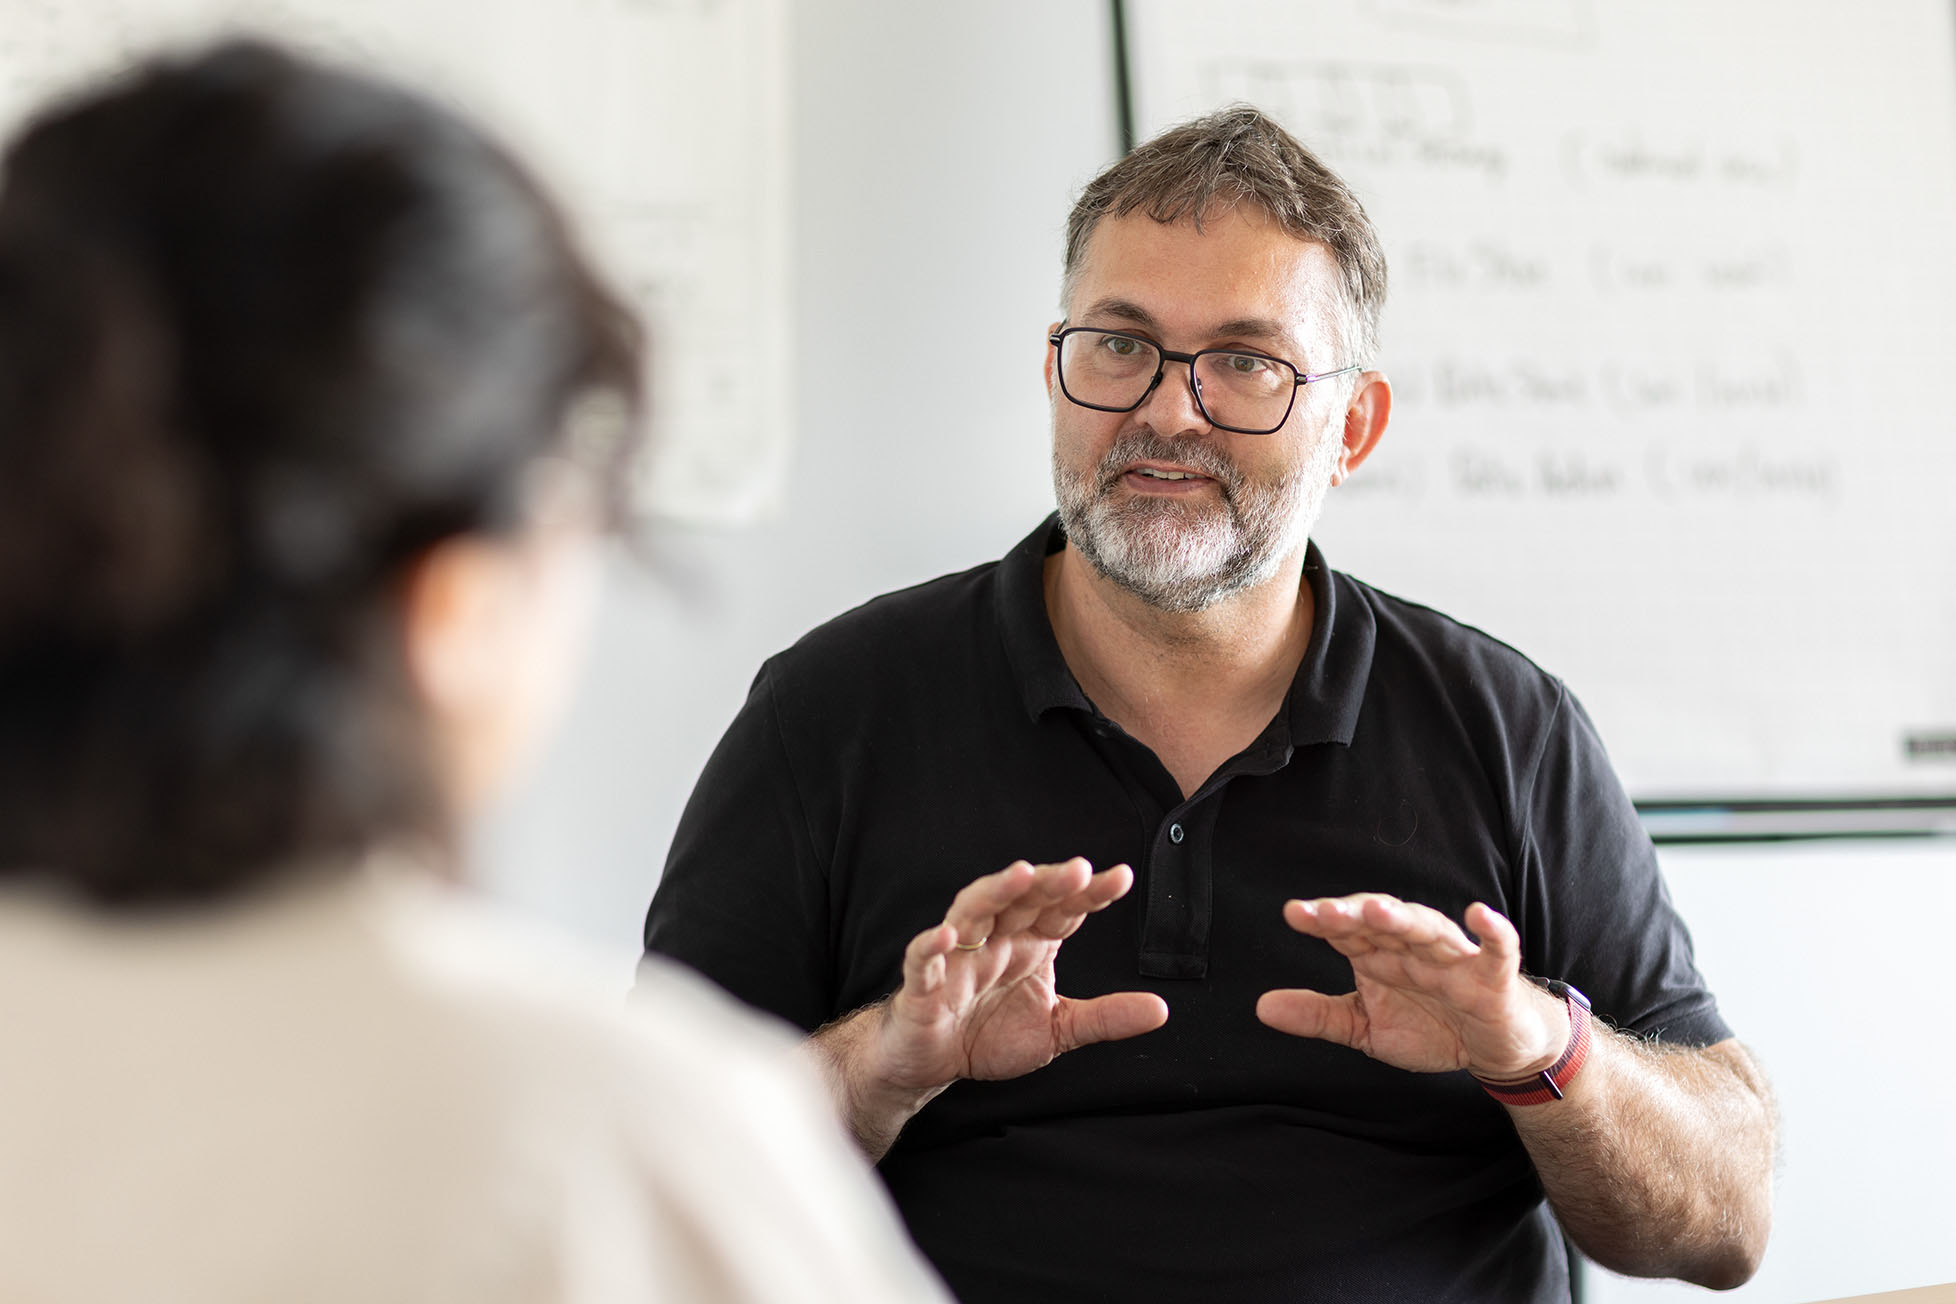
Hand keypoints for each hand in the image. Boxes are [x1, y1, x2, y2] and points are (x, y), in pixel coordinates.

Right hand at [869, 858, 1168, 1090]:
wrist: (932, 1064)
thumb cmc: (989, 1034)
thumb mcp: (1057, 1030)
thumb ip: (1105, 1017)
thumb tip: (1162, 1010)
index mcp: (1029, 944)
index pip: (1063, 910)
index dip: (1090, 893)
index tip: (1122, 878)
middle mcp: (995, 941)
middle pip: (1021, 899)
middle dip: (1049, 882)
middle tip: (1080, 870)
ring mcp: (956, 959)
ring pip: (973, 911)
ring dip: (995, 891)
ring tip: (1021, 875)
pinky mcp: (921, 986)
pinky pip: (922, 959)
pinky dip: (930, 945)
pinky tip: (946, 934)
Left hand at [1255, 894, 1566, 1079]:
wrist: (1493, 1049)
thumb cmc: (1432, 1027)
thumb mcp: (1367, 1027)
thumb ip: (1319, 1016)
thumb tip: (1262, 1007)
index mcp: (1381, 954)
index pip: (1348, 929)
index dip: (1323, 920)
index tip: (1294, 913)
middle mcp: (1413, 948)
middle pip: (1382, 922)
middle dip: (1354, 914)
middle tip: (1323, 912)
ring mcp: (1454, 960)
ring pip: (1428, 929)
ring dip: (1404, 918)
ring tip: (1377, 911)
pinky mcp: (1494, 978)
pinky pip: (1496, 949)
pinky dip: (1492, 931)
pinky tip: (1480, 914)